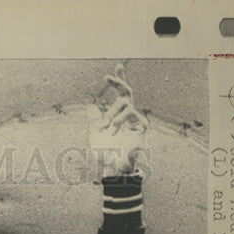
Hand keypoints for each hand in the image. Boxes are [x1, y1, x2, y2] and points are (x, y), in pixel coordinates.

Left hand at [90, 64, 148, 178]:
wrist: (116, 168)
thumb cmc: (108, 151)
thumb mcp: (97, 133)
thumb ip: (96, 119)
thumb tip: (90, 107)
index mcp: (119, 111)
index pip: (120, 92)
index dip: (119, 78)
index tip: (117, 64)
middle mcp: (129, 113)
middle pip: (127, 92)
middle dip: (118, 83)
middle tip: (106, 77)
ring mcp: (137, 120)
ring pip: (126, 108)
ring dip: (114, 117)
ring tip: (106, 129)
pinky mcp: (143, 129)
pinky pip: (138, 121)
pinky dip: (127, 126)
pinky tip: (122, 133)